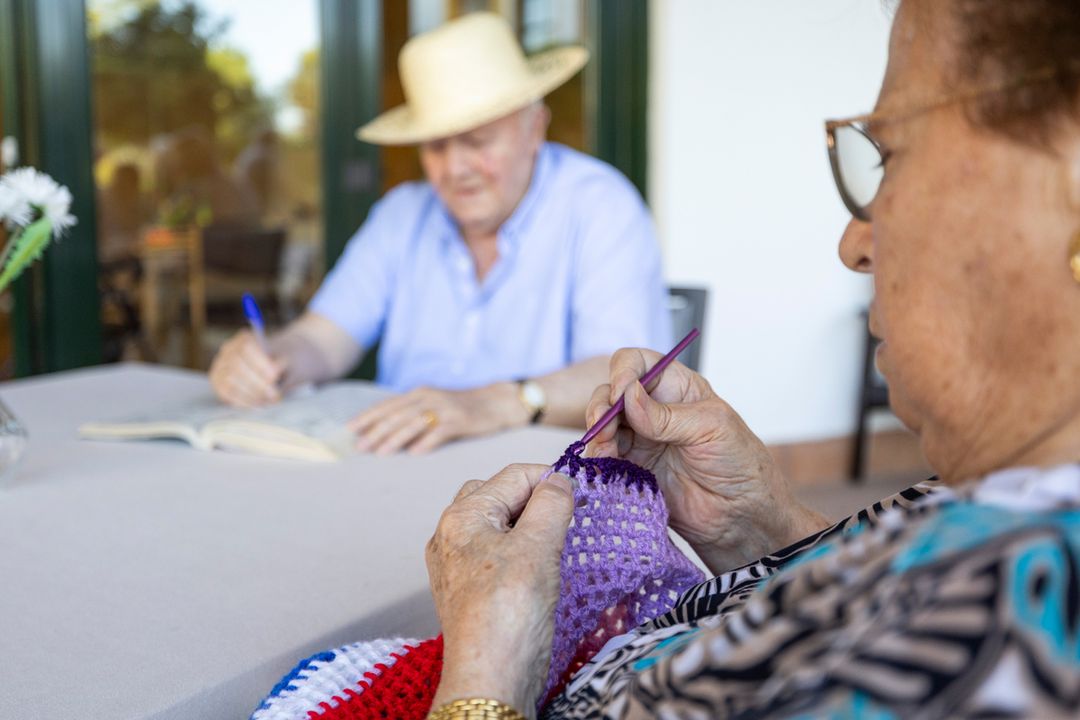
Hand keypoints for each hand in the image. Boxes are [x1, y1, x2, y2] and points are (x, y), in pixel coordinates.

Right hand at [208, 330, 284, 406]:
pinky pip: (225, 393)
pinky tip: (257, 405)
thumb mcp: (288, 362)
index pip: (247, 347)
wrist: (275, 371)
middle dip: (257, 383)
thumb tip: (274, 374)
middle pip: (237, 366)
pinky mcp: (218, 383)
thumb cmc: (282, 365)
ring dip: (251, 393)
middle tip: (275, 395)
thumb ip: (282, 366)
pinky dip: (242, 401)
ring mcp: (220, 366)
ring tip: (268, 401)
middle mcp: (228, 349)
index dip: (260, 363)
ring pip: (230, 380)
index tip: (275, 377)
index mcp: (245, 338)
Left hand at [348, 383, 527, 454]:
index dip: (368, 417)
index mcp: (419, 393)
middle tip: (360, 447)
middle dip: (376, 431)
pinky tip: (414, 453)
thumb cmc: (461, 407)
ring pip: (414, 423)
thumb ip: (412, 414)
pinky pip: (439, 432)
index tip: (350, 430)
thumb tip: (386, 432)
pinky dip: (426, 442)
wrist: (496, 402)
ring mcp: (444, 408)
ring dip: (395, 439)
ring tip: (381, 453)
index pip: (388, 405)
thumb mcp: (433, 405)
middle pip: (396, 415)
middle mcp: (428, 397)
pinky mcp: (460, 420)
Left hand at [427, 464, 573, 717]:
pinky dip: (519, 552)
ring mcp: (457, 566)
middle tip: (567, 517)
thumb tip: (559, 481)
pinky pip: (494, 555)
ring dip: (527, 527)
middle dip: (534, 499)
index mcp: (462, 516)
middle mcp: (451, 536)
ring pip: (496, 526)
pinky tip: (538, 569)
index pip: (513, 475)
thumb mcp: (537, 546)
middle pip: (498, 496)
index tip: (580, 494)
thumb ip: (551, 505)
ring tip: (555, 544)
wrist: (489, 679)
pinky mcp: (467, 592)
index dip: (550, 479)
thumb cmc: (508, 614)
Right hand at [585, 348, 829, 572]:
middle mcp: (653, 407)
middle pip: (611, 392)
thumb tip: (627, 396)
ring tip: (606, 452)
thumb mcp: (710, 428)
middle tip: (604, 427)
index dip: (623, 371)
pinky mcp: (631, 466)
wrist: (739, 516)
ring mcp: (639, 437)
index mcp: (676, 386)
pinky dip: (598, 459)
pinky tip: (604, 466)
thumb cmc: (738, 463)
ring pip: (602, 424)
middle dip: (602, 406)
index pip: (638, 362)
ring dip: (597, 435)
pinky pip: (604, 456)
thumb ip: (666, 415)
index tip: (621, 393)